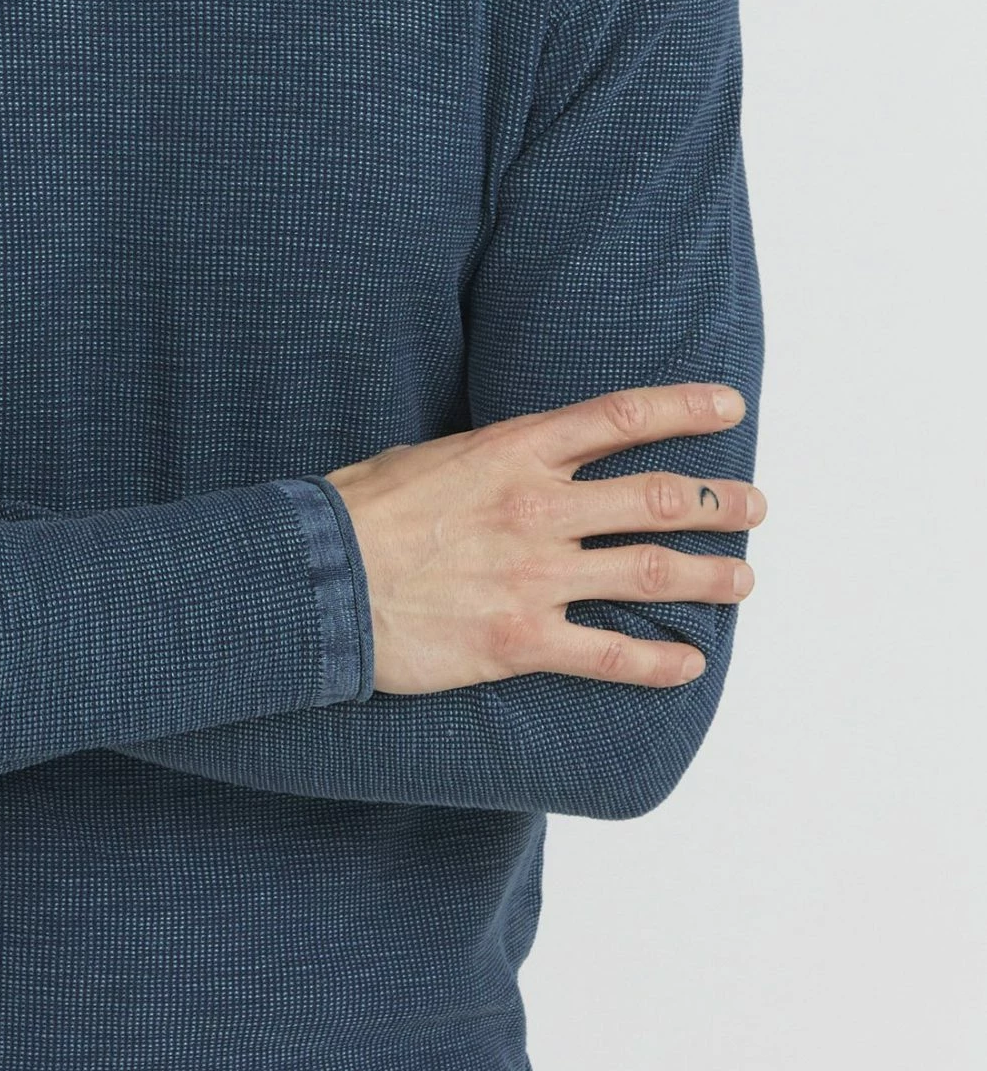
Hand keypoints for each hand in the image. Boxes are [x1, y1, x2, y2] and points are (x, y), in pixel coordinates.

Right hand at [324, 382, 764, 693]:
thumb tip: (515, 460)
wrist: (317, 581)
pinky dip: (658, 662)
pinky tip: (689, 664)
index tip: (729, 406)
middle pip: (657, 497)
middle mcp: (537, 508)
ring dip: (711, 576)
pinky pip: (610, 655)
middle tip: (754, 506)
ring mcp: (534, 577)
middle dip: (720, 502)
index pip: (620, 417)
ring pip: (650, 572)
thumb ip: (486, 459)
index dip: (685, 408)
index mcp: (513, 452)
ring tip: (744, 579)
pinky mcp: (521, 641)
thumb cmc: (358, 513)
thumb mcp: (427, 457)